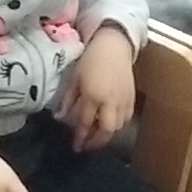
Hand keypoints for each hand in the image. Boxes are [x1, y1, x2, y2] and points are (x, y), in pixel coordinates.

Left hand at [61, 26, 135, 149]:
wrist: (114, 45)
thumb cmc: (90, 59)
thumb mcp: (75, 78)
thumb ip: (68, 100)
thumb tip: (59, 117)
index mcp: (93, 95)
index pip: (85, 122)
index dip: (80, 136)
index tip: (75, 146)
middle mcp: (110, 101)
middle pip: (106, 130)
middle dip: (96, 141)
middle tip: (87, 146)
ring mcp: (123, 100)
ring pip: (118, 126)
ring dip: (107, 135)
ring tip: (96, 136)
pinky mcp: (132, 98)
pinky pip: (126, 118)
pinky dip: (118, 125)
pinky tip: (110, 124)